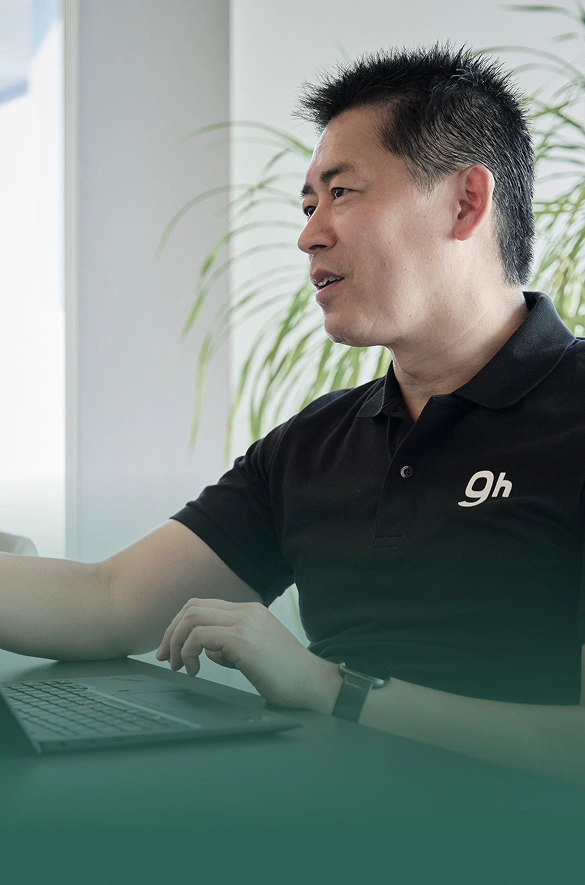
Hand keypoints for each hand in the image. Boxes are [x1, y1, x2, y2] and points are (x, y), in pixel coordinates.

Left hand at [155, 598, 340, 710]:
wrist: (313, 684)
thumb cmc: (287, 675)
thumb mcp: (254, 653)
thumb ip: (231, 646)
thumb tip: (208, 651)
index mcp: (250, 611)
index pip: (203, 605)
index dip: (180, 625)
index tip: (172, 649)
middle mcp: (246, 611)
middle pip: (192, 607)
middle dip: (171, 632)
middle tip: (166, 657)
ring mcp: (244, 622)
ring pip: (191, 618)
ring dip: (177, 642)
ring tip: (180, 666)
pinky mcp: (242, 639)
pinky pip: (199, 637)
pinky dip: (188, 652)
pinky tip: (195, 670)